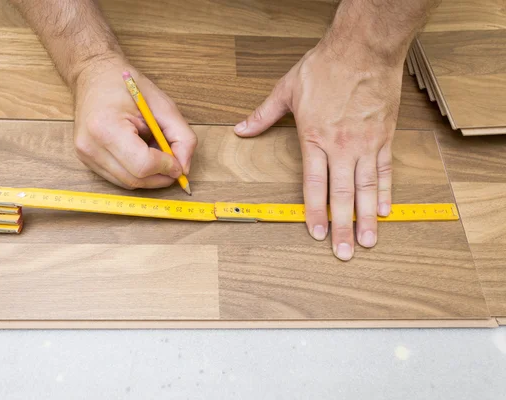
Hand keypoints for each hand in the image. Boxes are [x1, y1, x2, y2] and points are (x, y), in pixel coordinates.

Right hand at [73, 58, 196, 189]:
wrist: (93, 77)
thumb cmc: (126, 86)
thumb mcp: (163, 105)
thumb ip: (182, 137)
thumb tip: (184, 168)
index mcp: (106, 127)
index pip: (142, 164)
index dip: (166, 167)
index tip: (178, 162)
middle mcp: (90, 146)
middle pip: (135, 179)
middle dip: (160, 176)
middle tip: (173, 164)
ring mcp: (85, 156)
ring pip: (127, 184)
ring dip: (149, 176)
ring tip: (155, 154)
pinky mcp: (86, 162)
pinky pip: (118, 179)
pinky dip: (136, 173)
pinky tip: (141, 155)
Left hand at [235, 43, 401, 260]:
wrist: (363, 48)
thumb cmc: (325, 66)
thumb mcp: (286, 89)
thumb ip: (263, 115)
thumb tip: (241, 128)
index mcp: (315, 139)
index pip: (314, 185)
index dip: (315, 212)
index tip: (317, 234)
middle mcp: (341, 147)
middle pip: (341, 194)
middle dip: (343, 226)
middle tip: (344, 252)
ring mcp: (365, 143)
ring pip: (366, 188)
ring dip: (367, 217)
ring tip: (368, 241)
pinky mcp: (384, 136)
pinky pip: (384, 170)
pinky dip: (385, 191)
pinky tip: (384, 210)